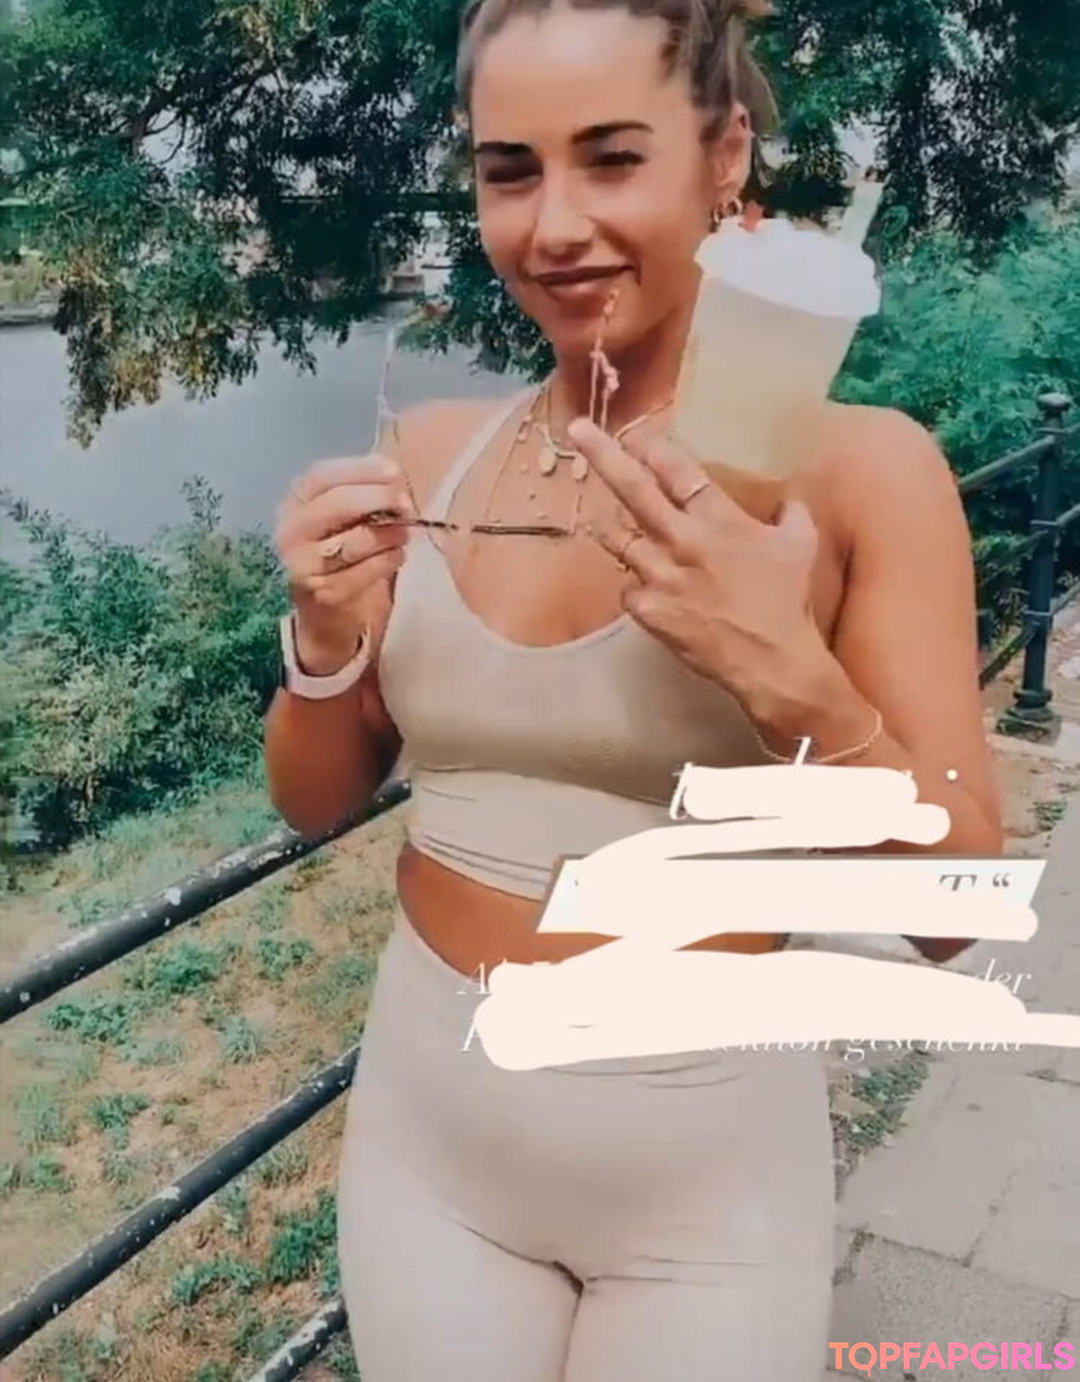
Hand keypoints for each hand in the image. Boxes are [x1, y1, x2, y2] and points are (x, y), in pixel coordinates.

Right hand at [275, 452, 414, 672]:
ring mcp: (303, 565)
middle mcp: (291, 531)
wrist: (325, 614)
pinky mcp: (323, 594)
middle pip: (335, 504)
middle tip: (405, 503)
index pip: (321, 475)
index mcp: (294, 503)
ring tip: (405, 532)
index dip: (360, 469)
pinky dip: (387, 560)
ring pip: (352, 540)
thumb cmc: (339, 554)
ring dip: (387, 532)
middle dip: (377, 498)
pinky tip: (398, 556)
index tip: (394, 471)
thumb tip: (394, 479)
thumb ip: (360, 495)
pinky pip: (363, 571)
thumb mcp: (341, 519)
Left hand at [567, 417, 822, 705]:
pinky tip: (648, 587)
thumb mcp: (801, 546)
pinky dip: (634, 584)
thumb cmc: (789, 602)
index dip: (654, 449)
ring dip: (612, 526)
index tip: (636, 435)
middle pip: (634, 490)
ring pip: (617, 538)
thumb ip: (791, 514)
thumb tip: (790, 500)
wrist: (773, 661)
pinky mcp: (648, 609)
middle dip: (604, 456)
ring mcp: (661, 576)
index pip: (679, 471)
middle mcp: (684, 540)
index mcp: (720, 519)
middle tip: (579, 431)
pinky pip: (626, 586)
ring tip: (609, 520)